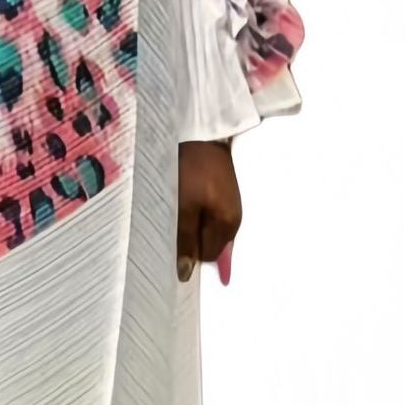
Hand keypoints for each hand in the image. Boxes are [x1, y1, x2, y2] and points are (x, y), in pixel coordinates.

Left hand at [177, 139, 239, 280]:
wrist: (202, 131)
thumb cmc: (192, 169)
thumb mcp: (184, 207)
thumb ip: (185, 240)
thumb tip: (185, 273)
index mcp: (229, 225)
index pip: (207, 257)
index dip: (188, 252)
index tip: (170, 237)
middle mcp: (234, 219)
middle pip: (208, 244)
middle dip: (189, 238)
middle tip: (170, 218)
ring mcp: (228, 204)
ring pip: (204, 228)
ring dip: (187, 224)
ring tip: (175, 205)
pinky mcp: (220, 192)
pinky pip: (205, 213)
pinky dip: (191, 211)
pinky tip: (182, 198)